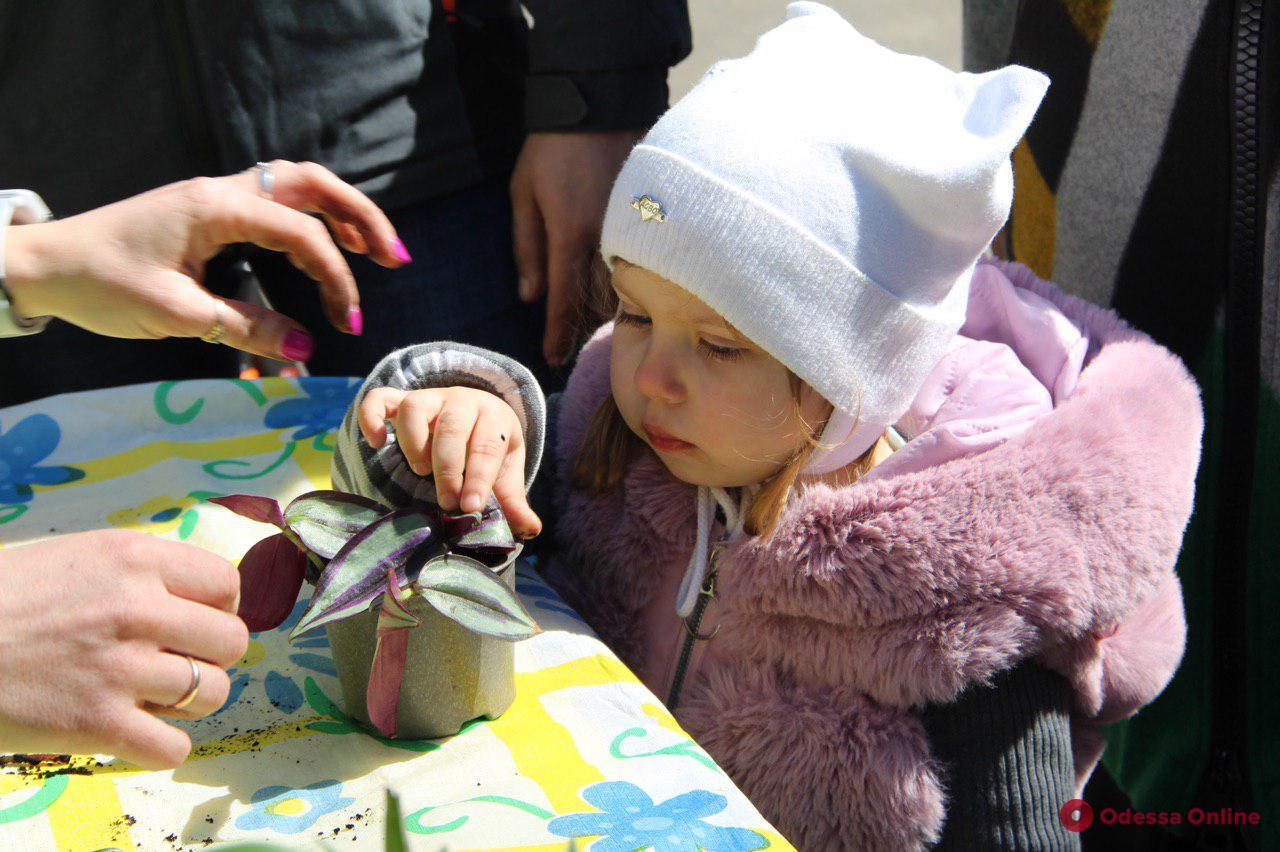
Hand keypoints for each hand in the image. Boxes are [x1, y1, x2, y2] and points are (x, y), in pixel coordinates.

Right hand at [0, 531, 248, 767]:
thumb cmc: (1, 598)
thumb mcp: (75, 557)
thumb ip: (137, 571)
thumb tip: (195, 593)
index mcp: (134, 557)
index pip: (227, 584)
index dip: (219, 609)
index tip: (194, 623)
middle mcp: (137, 607)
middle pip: (232, 642)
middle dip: (209, 657)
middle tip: (174, 663)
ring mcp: (119, 667)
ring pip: (213, 693)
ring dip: (189, 702)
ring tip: (151, 697)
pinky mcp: (97, 724)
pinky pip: (173, 747)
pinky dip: (161, 747)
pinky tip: (133, 733)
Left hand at [3, 161, 408, 360]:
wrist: (43, 265)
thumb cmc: (101, 285)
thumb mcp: (176, 315)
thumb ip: (246, 328)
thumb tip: (306, 349)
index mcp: (217, 209)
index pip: (302, 234)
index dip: (336, 279)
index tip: (348, 325)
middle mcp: (223, 191)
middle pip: (313, 183)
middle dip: (361, 217)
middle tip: (395, 258)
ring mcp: (216, 195)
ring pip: (296, 186)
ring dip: (340, 212)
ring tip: (375, 250)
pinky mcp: (209, 209)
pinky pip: (274, 201)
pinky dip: (310, 219)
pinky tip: (324, 247)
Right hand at [358, 386, 540, 536]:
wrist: (476, 415)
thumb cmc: (489, 450)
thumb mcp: (504, 473)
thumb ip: (513, 501)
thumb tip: (530, 531)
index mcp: (494, 416)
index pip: (487, 446)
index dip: (479, 478)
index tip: (471, 507)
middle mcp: (463, 401)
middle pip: (452, 428)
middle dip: (449, 469)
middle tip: (447, 503)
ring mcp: (430, 398)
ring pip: (416, 408)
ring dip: (415, 443)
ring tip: (421, 471)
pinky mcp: (402, 400)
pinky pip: (380, 398)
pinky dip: (372, 417)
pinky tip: (376, 442)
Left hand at [511, 131, 638, 364]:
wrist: (599, 104)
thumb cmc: (551, 149)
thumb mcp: (523, 193)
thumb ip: (526, 247)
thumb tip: (529, 295)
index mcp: (570, 234)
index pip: (564, 299)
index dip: (557, 333)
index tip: (551, 358)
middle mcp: (605, 238)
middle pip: (599, 302)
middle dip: (583, 325)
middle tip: (568, 344)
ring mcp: (631, 228)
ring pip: (624, 287)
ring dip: (607, 307)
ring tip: (591, 321)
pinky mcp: (648, 217)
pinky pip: (639, 263)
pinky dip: (626, 281)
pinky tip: (619, 288)